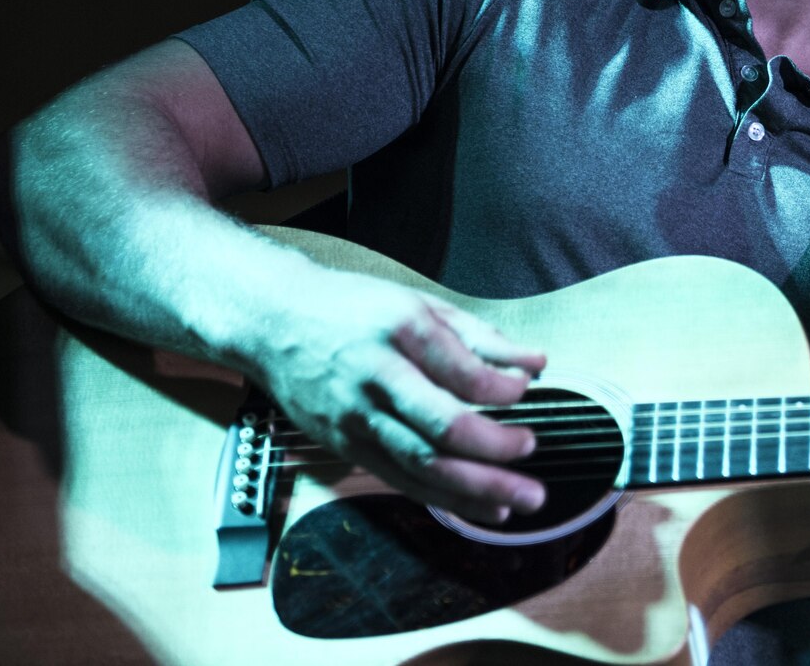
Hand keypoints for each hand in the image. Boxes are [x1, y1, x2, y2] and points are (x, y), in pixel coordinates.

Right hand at [249, 269, 548, 525]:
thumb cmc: (352, 308)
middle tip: (532, 452)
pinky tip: (483, 506)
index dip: (502, 390)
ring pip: (420, 466)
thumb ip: (481, 336)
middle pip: (440, 430)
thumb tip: (536, 363)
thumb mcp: (419, 304)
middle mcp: (376, 379)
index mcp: (400, 331)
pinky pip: (400, 480)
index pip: (461, 374)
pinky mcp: (346, 447)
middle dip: (495, 451)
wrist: (273, 322)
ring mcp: (356, 419)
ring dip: (477, 489)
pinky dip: (444, 498)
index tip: (525, 391)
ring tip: (522, 500)